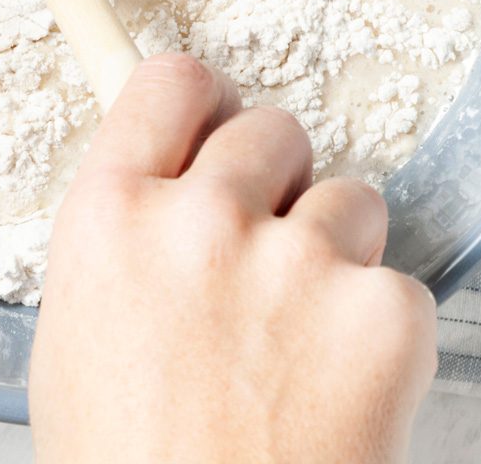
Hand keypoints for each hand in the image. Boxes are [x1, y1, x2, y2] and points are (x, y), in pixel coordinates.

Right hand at [30, 54, 438, 463]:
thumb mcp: (80, 343)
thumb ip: (127, 245)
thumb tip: (173, 185)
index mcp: (109, 219)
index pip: (172, 83)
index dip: (205, 103)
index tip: (220, 122)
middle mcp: (201, 218)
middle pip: (272, 129)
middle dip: (280, 185)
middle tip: (271, 267)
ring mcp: (299, 259)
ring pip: (350, 200)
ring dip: (339, 257)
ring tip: (302, 354)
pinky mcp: (385, 310)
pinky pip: (400, 287)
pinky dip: (384, 337)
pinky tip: (341, 398)